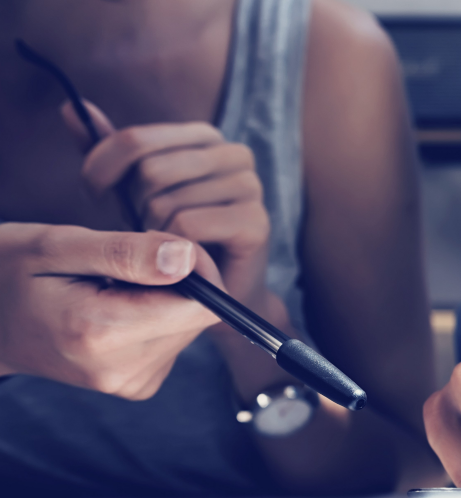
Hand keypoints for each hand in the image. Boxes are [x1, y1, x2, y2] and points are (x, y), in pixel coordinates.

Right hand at [0, 222, 221, 398]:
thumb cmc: (9, 273)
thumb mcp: (57, 246)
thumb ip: (126, 253)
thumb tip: (187, 259)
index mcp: (100, 334)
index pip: (199, 307)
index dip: (196, 268)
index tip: (160, 245)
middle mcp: (122, 370)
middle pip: (198, 318)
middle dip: (178, 281)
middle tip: (128, 261)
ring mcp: (129, 384)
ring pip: (189, 328)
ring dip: (166, 298)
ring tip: (114, 285)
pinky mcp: (137, 385)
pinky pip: (174, 341)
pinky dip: (157, 317)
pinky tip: (118, 307)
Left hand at [61, 100, 270, 308]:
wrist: (213, 294)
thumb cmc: (172, 239)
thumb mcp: (133, 191)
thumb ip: (110, 152)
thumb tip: (70, 106)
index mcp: (205, 138)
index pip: (135, 140)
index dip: (100, 168)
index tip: (94, 195)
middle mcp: (234, 154)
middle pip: (151, 172)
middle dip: (133, 209)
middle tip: (144, 233)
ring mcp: (250, 187)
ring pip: (167, 202)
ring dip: (153, 235)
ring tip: (164, 249)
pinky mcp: (256, 221)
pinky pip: (189, 226)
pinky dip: (173, 249)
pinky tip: (180, 262)